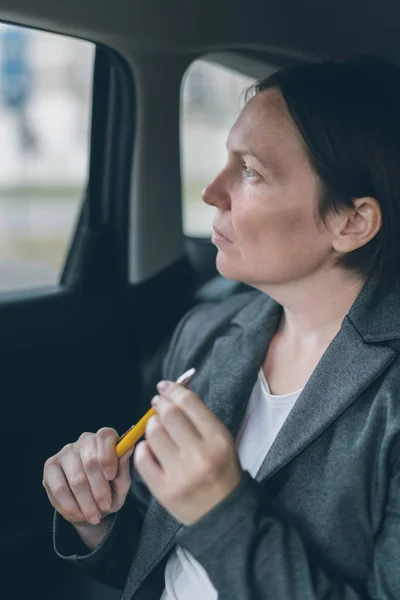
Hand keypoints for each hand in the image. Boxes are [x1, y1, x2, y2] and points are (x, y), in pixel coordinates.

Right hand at [43, 427, 133, 525]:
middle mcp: (85, 440)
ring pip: (75, 478)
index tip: (111, 476)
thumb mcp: (122, 483)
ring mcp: (65, 452)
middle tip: (105, 506)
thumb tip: (129, 446)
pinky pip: (59, 488)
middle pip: (90, 460)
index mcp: (105, 439)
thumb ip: (123, 467)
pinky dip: (70, 505)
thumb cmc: (111, 489)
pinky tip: (78, 514)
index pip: (105, 436)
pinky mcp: (50, 467)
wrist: (92, 505)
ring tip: (94, 516)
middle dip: (99, 489)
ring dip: (86, 502)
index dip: (108, 456)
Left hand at [133, 381, 243, 525]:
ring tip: (156, 427)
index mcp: (219, 441)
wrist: (222, 514)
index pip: (190, 403)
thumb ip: (199, 417)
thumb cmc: (221, 470)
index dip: (174, 390)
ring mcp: (180, 474)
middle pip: (169, 415)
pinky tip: (151, 448)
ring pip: (153, 433)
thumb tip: (171, 391)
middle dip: (160, 404)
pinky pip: (143, 458)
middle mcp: (200, 456)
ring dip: (151, 425)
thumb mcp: (221, 440)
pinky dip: (143, 448)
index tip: (165, 387)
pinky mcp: (163, 490)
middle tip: (157, 403)